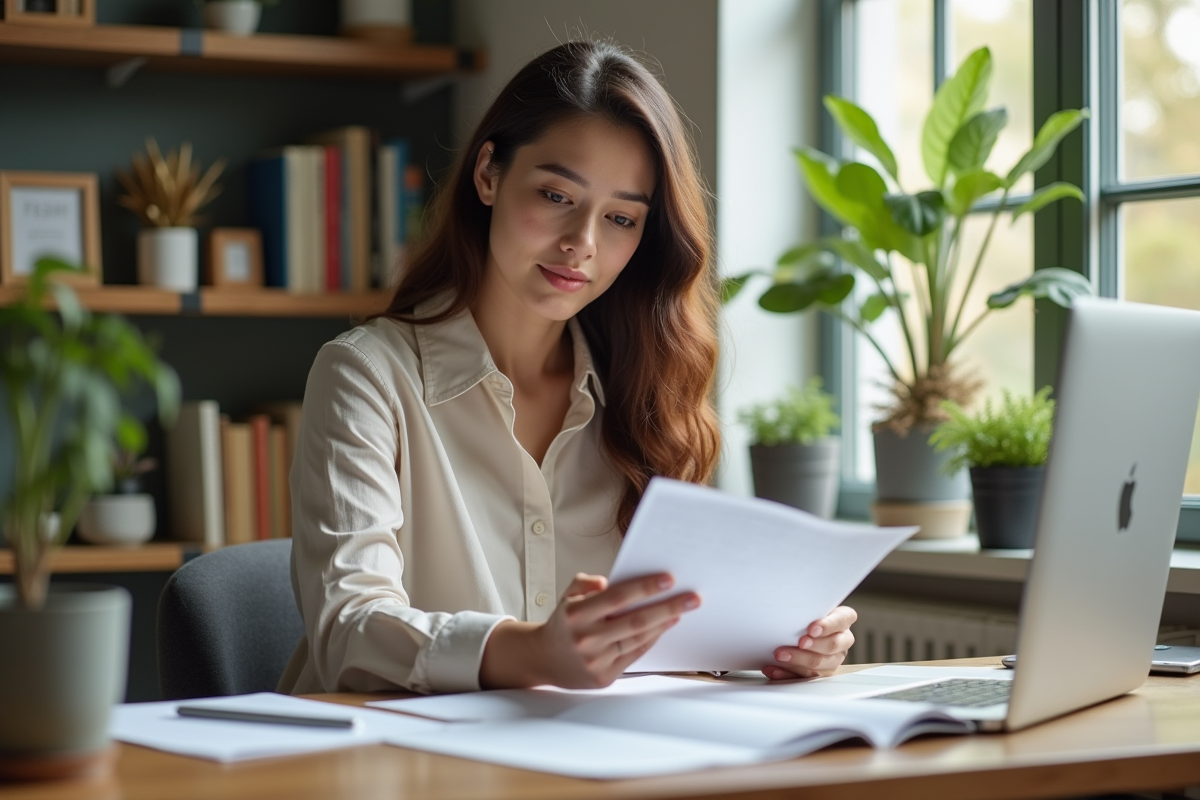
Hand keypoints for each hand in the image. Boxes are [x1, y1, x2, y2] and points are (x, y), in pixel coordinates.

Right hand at [480, 572, 700, 689]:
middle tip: (692, 597)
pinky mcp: (604, 676)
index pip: (617, 597)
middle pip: (635, 621)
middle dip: (668, 607)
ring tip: (682, 610)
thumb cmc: (563, 623)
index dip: (645, 587)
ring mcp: (596, 660)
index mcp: (576, 614)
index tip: (669, 579)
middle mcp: (586, 638)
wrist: (543, 659)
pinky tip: (665, 626)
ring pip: (638, 639)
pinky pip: (634, 654)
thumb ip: (584, 583)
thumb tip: (607, 582)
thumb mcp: (566, 596)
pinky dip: (652, 639)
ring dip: (664, 623)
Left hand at [763, 605, 856, 679]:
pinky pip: (804, 677)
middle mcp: (842, 640)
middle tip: (799, 643)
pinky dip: (786, 674)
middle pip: (832, 645)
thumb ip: (807, 608)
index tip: (812, 629)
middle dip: (813, 645)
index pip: (841, 620)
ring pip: (819, 665)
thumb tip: (789, 607)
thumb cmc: (807, 614)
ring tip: (780, 656)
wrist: (802, 626)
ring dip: (797, 661)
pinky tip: (774, 669)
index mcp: (843, 620)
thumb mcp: (811, 607)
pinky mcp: (820, 673)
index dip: (827, 626)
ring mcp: (833, 659)